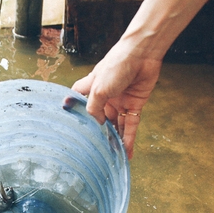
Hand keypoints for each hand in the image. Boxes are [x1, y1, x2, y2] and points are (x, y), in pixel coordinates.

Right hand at [72, 42, 161, 158]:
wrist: (142, 55)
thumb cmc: (116, 65)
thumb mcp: (98, 89)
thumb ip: (94, 108)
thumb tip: (97, 123)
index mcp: (91, 89)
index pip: (78, 101)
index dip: (74, 111)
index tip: (71, 126)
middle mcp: (104, 97)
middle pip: (100, 119)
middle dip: (99, 134)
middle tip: (95, 151)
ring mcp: (120, 101)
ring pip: (116, 125)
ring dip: (115, 140)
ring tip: (112, 157)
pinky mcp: (135, 104)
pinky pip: (131, 125)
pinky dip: (129, 138)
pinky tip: (127, 152)